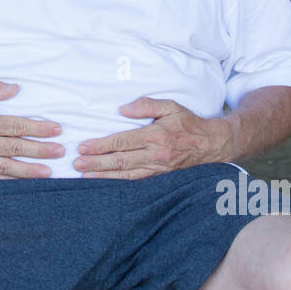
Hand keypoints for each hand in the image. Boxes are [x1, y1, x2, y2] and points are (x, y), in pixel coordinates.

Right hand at [0, 80, 64, 178]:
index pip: (15, 126)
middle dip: (40, 150)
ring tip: (48, 173)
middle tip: (60, 152)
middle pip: (15, 148)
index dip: (38, 129)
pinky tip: (23, 182)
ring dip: (28, 171)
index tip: (56, 130)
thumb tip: (16, 89)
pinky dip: (9, 181)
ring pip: (5, 168)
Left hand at [73, 96, 235, 179]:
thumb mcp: (170, 106)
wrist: (213, 143)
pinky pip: (137, 182)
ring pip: (127, 175)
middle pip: (121, 161)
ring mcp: (158, 168)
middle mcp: (156, 155)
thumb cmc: (189, 123)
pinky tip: (107, 184)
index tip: (84, 147)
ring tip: (85, 177)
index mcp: (156, 136)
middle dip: (97, 163)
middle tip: (77, 164)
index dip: (101, 145)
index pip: (122, 141)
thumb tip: (122, 110)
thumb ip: (146, 105)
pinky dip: (120, 183)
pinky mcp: (161, 177)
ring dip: (104, 176)